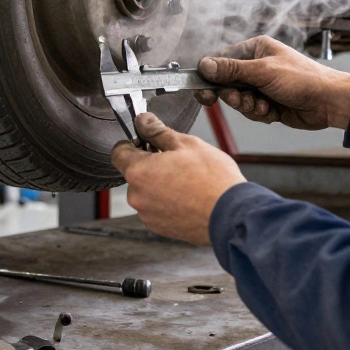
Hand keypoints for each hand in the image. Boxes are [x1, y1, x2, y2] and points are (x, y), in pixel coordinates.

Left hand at [111, 113, 246, 244]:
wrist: (231, 215)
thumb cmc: (212, 181)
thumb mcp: (186, 144)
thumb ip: (158, 131)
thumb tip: (143, 121)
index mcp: (139, 172)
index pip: (119, 152)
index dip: (133, 142)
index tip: (147, 141)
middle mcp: (137, 196)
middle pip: (135, 172)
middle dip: (152, 164)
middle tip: (178, 160)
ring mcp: (148, 215)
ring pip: (147, 191)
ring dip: (160, 183)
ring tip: (188, 181)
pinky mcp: (160, 228)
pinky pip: (157, 208)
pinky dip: (168, 201)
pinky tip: (189, 196)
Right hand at [195, 36, 349, 130]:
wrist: (328, 102)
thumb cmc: (302, 79)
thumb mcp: (263, 72)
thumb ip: (232, 70)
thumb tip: (205, 66)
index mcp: (255, 50)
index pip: (222, 61)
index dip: (211, 76)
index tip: (204, 90)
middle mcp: (257, 66)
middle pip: (227, 83)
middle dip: (234, 95)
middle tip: (239, 99)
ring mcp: (262, 86)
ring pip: (238, 100)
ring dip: (249, 106)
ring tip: (264, 105)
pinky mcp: (268, 103)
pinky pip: (251, 111)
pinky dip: (259, 114)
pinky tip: (273, 111)